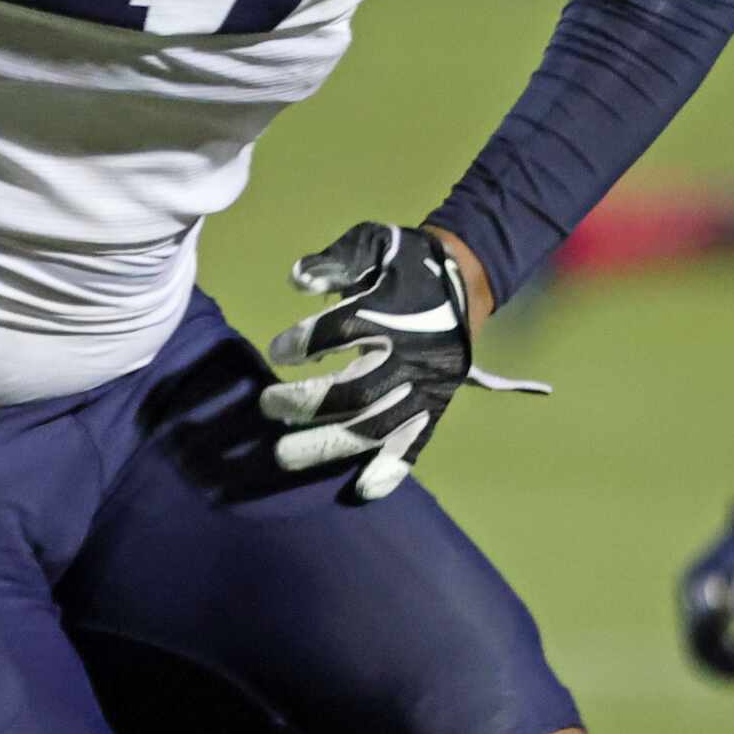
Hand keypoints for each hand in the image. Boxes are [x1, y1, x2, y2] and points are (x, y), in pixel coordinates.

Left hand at [259, 221, 548, 499]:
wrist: (467, 279)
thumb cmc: (405, 261)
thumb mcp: (372, 242)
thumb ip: (336, 258)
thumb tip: (296, 280)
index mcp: (391, 311)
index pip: (341, 332)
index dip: (303, 343)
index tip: (277, 351)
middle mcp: (410, 355)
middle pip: (355, 392)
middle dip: (305, 403)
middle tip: (267, 406)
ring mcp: (425, 387)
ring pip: (376, 427)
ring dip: (328, 445)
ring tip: (284, 455)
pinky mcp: (436, 407)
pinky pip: (415, 445)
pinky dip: (391, 471)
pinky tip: (361, 492)